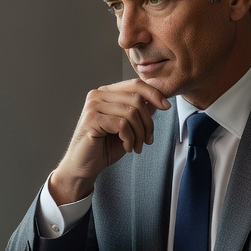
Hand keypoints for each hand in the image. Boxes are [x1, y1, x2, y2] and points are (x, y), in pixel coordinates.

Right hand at [49, 79, 169, 204]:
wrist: (83, 166)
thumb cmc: (104, 147)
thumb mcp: (128, 128)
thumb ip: (139, 113)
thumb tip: (158, 101)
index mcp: (106, 93)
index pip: (135, 84)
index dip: (154, 94)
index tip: (166, 107)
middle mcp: (98, 95)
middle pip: (136, 99)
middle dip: (148, 123)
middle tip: (148, 140)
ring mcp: (93, 106)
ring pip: (131, 112)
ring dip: (140, 134)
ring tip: (137, 147)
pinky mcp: (91, 120)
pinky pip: (122, 124)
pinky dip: (129, 138)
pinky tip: (127, 147)